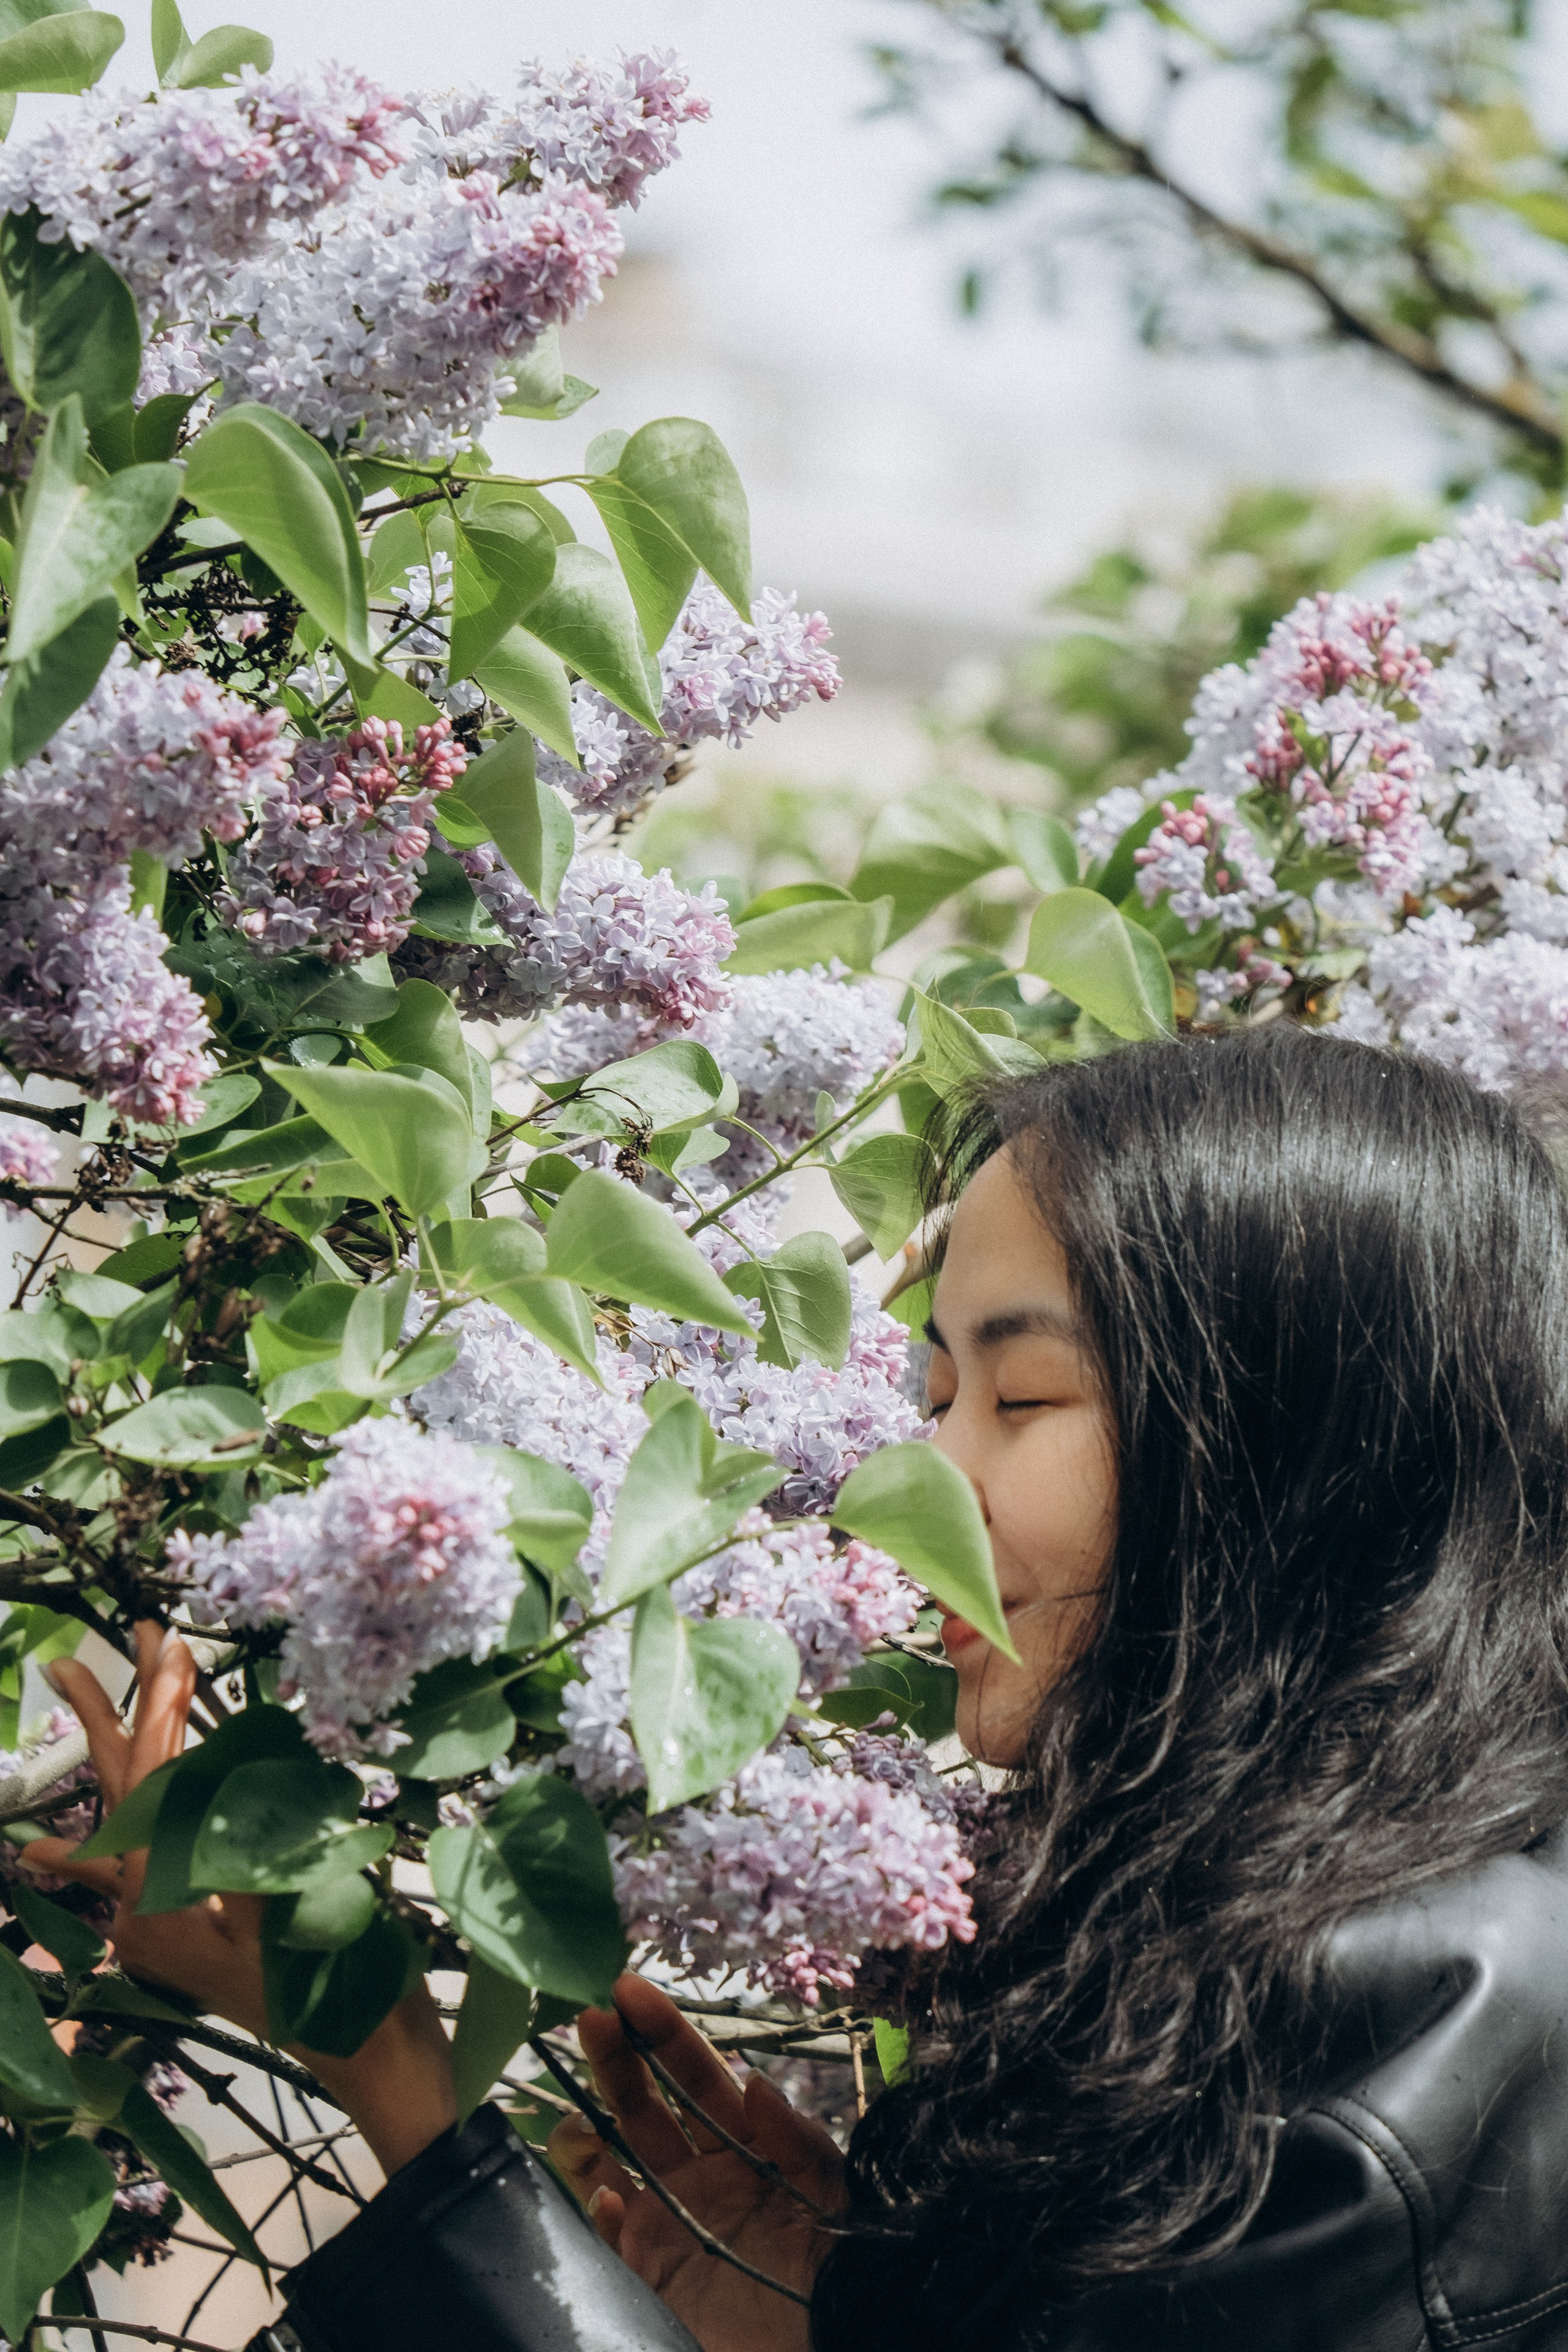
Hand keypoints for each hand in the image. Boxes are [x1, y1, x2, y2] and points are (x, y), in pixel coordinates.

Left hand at [23, 1622, 455, 2177]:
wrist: (371, 2056)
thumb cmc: (341, 1985)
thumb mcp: (290, 1912)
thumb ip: (245, 1855)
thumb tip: (217, 1787)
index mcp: (164, 1907)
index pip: (151, 1789)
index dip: (161, 1713)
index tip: (172, 1647)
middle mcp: (149, 1913)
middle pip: (122, 1796)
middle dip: (109, 1719)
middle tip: (71, 1660)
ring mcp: (168, 1921)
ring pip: (130, 1817)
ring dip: (113, 1751)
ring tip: (78, 1695)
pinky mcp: (192, 1924)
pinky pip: (147, 1855)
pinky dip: (117, 1823)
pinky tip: (59, 1838)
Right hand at [549, 1974, 844, 2351]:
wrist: (838, 2331)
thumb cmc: (845, 2257)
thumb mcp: (833, 2187)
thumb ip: (794, 2137)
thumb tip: (752, 2081)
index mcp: (744, 2141)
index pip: (695, 2073)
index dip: (662, 2029)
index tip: (629, 1988)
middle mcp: (699, 2171)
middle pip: (643, 2104)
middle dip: (615, 2059)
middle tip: (590, 2018)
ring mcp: (671, 2219)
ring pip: (609, 2162)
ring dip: (586, 2131)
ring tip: (582, 2121)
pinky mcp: (654, 2271)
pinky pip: (612, 2235)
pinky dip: (599, 2211)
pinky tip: (607, 2196)